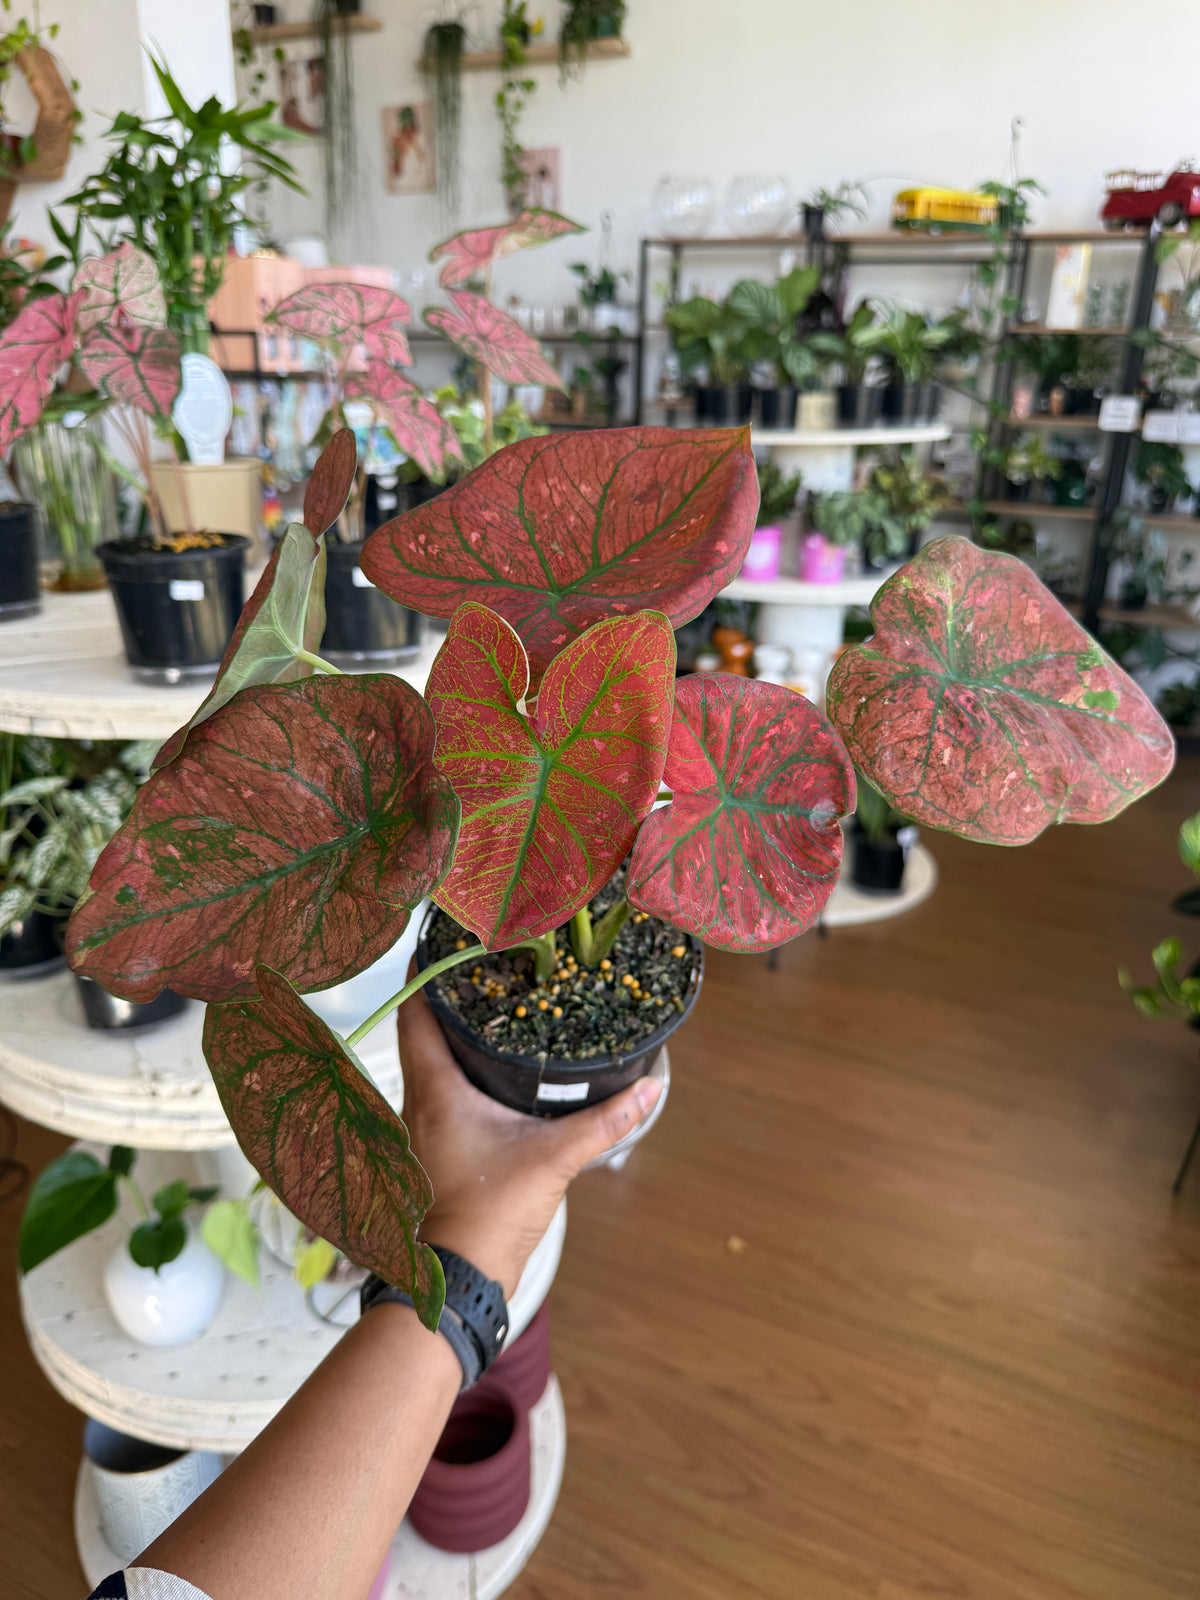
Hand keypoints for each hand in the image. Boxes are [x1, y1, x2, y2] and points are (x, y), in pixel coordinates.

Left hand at [396, 975, 662, 1299]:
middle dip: (443, 996)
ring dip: (447, 1034)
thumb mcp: (555, 1158)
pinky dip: (454, 1068)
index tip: (444, 941)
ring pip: (427, 1062)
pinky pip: (437, 1091)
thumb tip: (647, 1089)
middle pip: (418, 1031)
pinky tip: (485, 1069)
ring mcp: (421, 1128)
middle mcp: (418, 1102)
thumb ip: (604, 1122)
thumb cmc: (489, 1217)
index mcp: (435, 1090)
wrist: (460, 1276)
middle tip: (477, 965)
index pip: (415, 1013)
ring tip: (485, 1006)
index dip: (425, 973)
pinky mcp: (433, 1149)